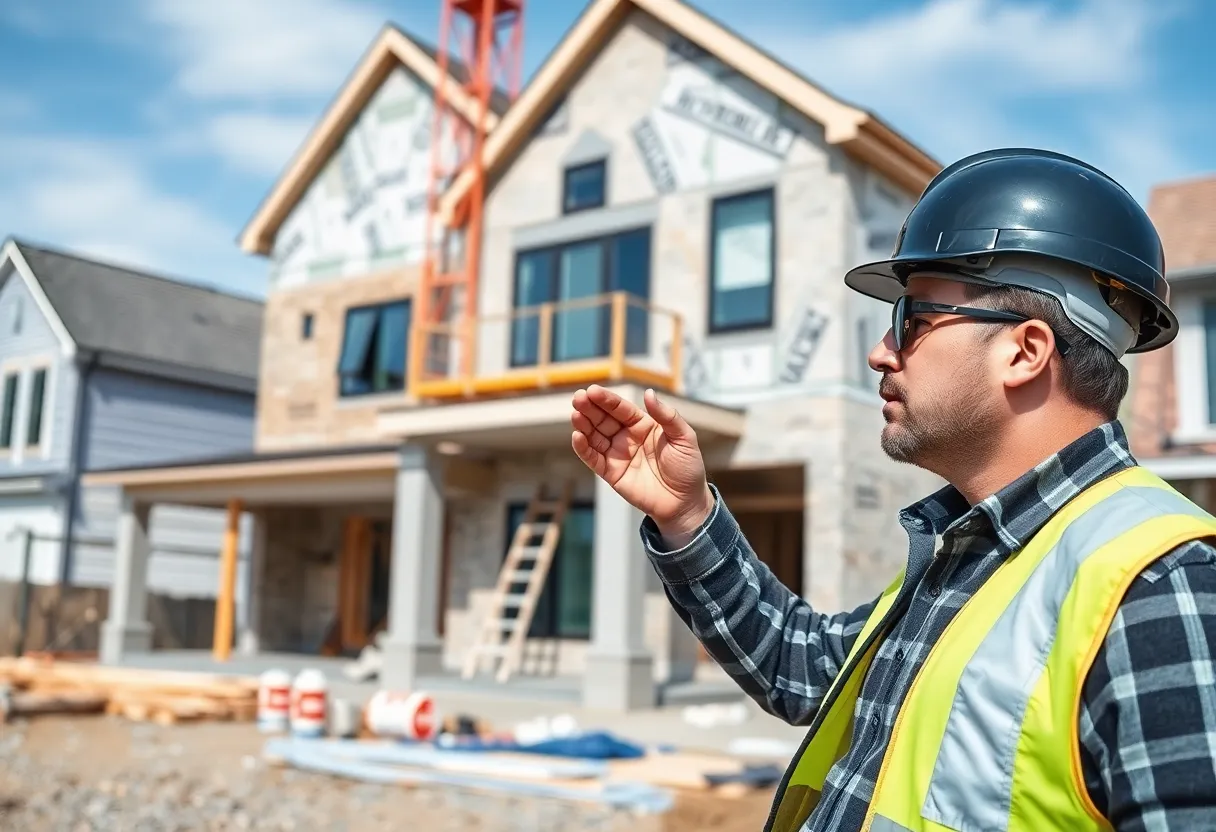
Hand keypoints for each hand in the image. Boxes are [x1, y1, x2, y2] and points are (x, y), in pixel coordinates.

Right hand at [570, 385, 713, 542]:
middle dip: (590, 408)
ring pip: (595, 436)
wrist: (685, 502)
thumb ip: (667, 416)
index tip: (593, 391)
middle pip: (603, 419)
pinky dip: (583, 448)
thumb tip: (648, 393)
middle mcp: (627, 437)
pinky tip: (577, 436)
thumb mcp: (684, 438)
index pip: (621, 408)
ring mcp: (617, 455)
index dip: (606, 400)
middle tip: (578, 397)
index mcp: (643, 425)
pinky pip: (593, 459)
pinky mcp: (611, 473)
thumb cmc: (688, 468)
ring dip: (583, 425)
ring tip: (575, 415)